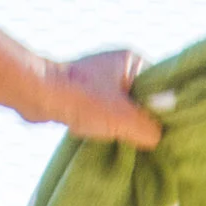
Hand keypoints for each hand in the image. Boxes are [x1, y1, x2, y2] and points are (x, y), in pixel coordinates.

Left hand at [45, 50, 161, 148]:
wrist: (37, 95)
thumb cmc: (83, 100)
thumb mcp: (125, 120)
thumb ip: (149, 130)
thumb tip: (156, 139)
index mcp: (133, 62)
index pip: (162, 88)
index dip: (166, 112)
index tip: (168, 133)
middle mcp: (117, 67)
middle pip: (142, 100)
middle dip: (143, 122)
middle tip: (148, 143)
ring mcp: (99, 79)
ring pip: (123, 109)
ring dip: (123, 127)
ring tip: (126, 143)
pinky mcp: (83, 93)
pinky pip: (104, 113)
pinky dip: (106, 126)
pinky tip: (107, 139)